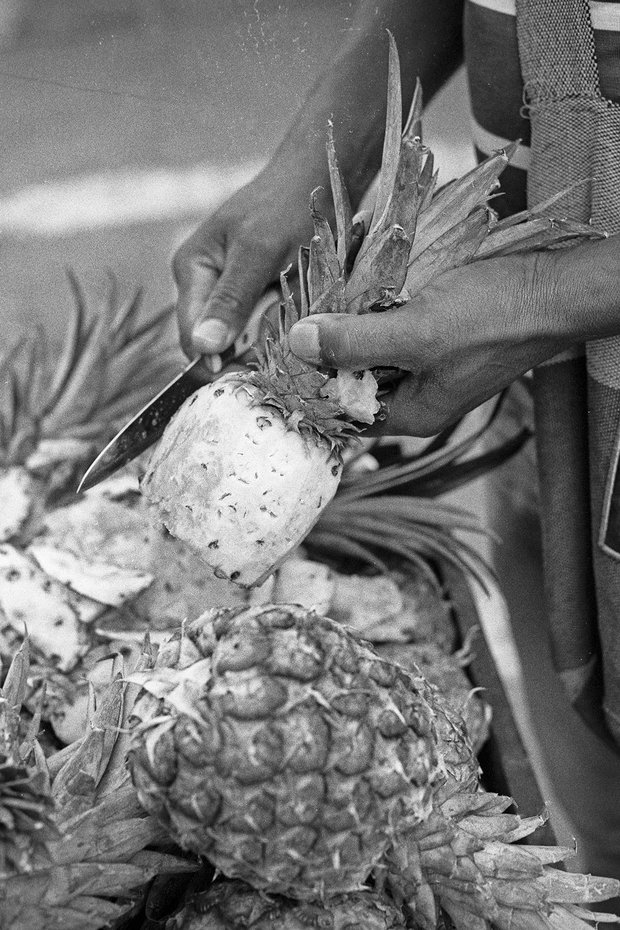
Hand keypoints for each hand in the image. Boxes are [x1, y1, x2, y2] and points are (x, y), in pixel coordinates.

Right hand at [173, 170, 316, 369]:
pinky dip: (275, 329)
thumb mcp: (259, 253)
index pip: (191, 337)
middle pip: (214, 341)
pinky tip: (294, 320)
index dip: (217, 362)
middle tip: (279, 354)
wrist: (316, 177)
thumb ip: (232, 300)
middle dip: (243, 353)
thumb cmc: (287, 207)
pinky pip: (257, 325)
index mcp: (192, 270)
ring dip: (263, 342)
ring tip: (291, 329)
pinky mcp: (251, 291)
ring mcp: (226, 288)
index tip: (251, 375)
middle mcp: (202, 283)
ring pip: (238, 337)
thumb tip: (203, 346)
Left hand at [287, 250, 584, 435]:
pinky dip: (376, 305)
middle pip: (353, 376)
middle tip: (299, 307)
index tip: (281, 344)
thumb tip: (295, 345)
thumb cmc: (492, 317)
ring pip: (372, 347)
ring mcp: (428, 366)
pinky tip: (361, 277)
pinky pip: (394, 325)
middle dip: (327, 342)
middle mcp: (416, 396)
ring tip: (323, 287)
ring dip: (351, 319)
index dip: (308, 379)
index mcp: (410, 413)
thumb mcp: (416, 332)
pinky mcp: (438, 336)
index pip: (340, 408)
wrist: (555, 289)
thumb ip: (354, 343)